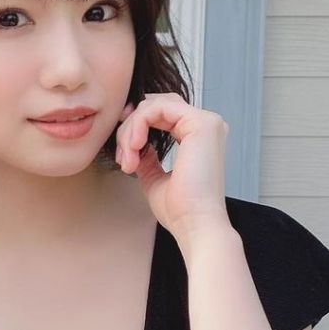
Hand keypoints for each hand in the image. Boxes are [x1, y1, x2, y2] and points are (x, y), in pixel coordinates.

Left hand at [114, 93, 231, 244]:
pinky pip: (157, 108)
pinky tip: (134, 147)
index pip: (161, 114)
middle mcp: (205, 126)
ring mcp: (206, 122)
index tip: (122, 151)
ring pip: (153, 105)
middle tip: (122, 157)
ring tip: (128, 157)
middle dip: (129, 128)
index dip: (135, 126)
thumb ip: (146, 156)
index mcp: (198, 137)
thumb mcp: (154, 176)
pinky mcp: (202, 123)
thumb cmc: (179, 210)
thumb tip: (134, 144)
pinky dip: (138, 124)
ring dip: (131, 129)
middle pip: (155, 106)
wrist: (194, 224)